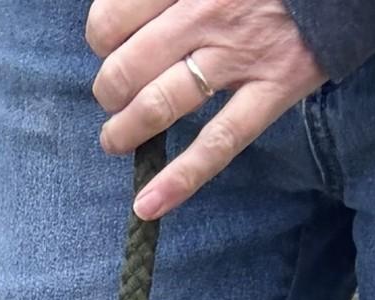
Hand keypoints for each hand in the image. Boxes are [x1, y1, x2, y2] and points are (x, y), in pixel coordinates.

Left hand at [85, 0, 325, 215]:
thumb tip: (124, 16)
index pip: (111, 19)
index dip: (100, 40)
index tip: (109, 45)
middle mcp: (207, 12)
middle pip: (126, 69)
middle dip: (108, 91)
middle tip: (113, 95)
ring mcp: (240, 55)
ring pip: (159, 105)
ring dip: (123, 131)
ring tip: (115, 139)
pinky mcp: (274, 87)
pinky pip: (218, 143)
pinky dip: (179, 180)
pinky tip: (147, 205)